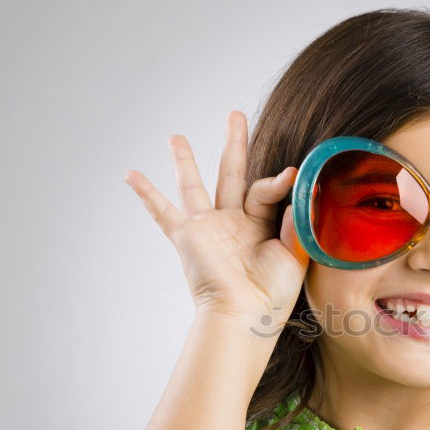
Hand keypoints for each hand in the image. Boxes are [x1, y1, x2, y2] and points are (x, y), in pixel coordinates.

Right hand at [124, 110, 309, 318]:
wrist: (245, 315)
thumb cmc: (274, 293)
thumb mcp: (294, 252)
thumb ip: (295, 220)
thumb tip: (298, 187)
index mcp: (262, 225)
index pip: (266, 189)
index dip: (278, 181)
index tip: (291, 174)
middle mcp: (234, 222)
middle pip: (233, 173)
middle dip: (235, 143)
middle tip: (235, 114)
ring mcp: (209, 228)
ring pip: (195, 186)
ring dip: (185, 161)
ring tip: (175, 136)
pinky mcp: (187, 237)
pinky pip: (164, 213)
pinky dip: (147, 194)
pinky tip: (131, 174)